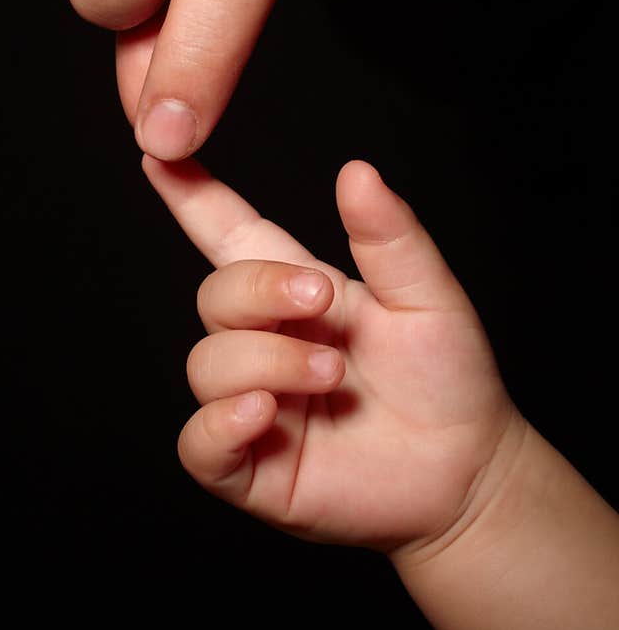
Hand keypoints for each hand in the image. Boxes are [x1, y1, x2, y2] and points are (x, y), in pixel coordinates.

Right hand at [143, 154, 523, 552]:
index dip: (191, 199)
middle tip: (323, 301)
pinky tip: (265, 413)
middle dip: (260, 292)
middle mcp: (265, 343)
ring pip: (208, 366)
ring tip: (332, 374)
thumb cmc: (449, 379)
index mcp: (297, 294)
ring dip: (266, 361)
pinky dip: (220, 423)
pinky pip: (199, 443)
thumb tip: (356, 171)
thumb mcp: (427, 297)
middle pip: (214, 297)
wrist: (469, 473)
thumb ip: (388, 237)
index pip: (228, 236)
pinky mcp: (251, 467)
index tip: (159, 156)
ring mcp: (252, 404)